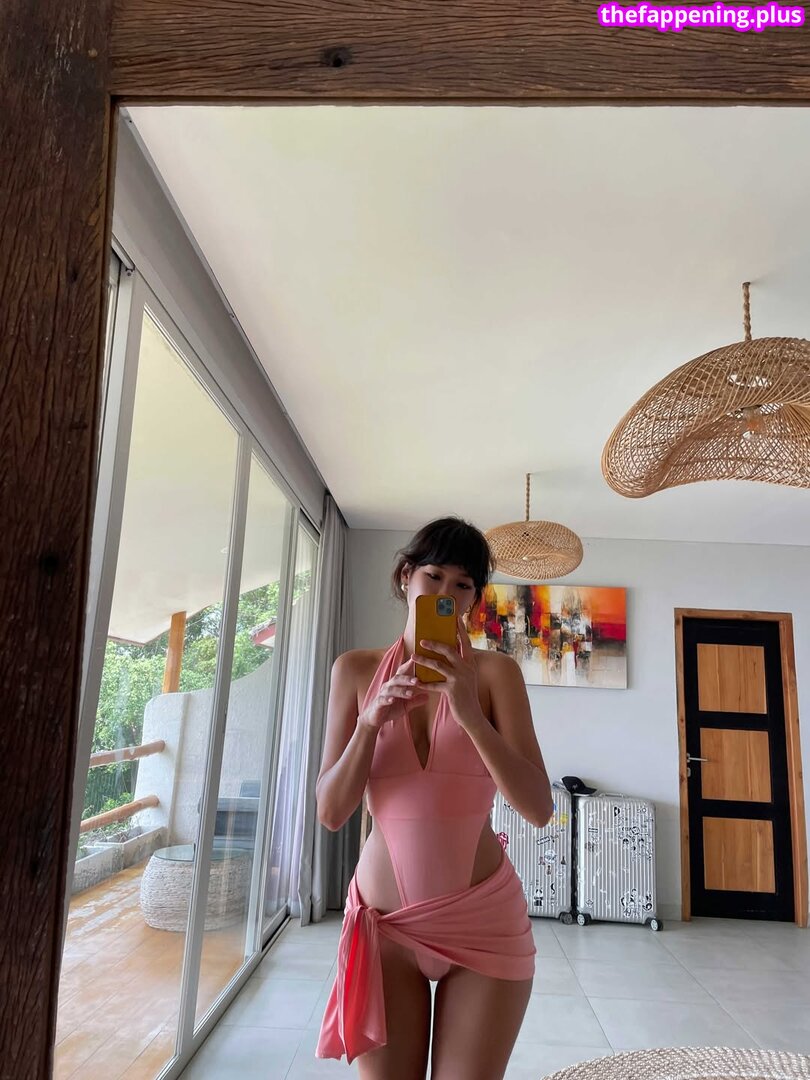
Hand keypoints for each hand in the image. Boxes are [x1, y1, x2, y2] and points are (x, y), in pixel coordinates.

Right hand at [358, 657, 428, 731]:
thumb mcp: (406, 705)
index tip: (418, 660)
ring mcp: (383, 694)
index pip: (402, 672)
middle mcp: (388, 686)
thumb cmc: (390, 708)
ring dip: (401, 691)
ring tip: (410, 693)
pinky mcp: (378, 703)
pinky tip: (392, 700)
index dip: (408, 666)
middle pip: (397, 679)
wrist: (375, 718)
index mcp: (395, 684)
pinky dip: (387, 699)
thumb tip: (428, 696)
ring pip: (391, 689)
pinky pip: (382, 700)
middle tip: (417, 680)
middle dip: (407, 679)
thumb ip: (415, 700)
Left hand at [416, 616, 484, 732]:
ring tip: (412, 657)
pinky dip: (423, 683)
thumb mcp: (466, 677)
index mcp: (470, 663)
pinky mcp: (452, 690)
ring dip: (423, 660)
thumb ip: (459, 664)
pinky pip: (434, 684)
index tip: (454, 617)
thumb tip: (448, 650)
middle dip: (434, 644)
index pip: (465, 642)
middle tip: (421, 640)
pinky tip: (415, 681)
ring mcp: (460, 679)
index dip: (459, 629)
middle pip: (449, 650)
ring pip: (438, 665)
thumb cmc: (466, 695)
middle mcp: (466, 668)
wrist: (472, 716)